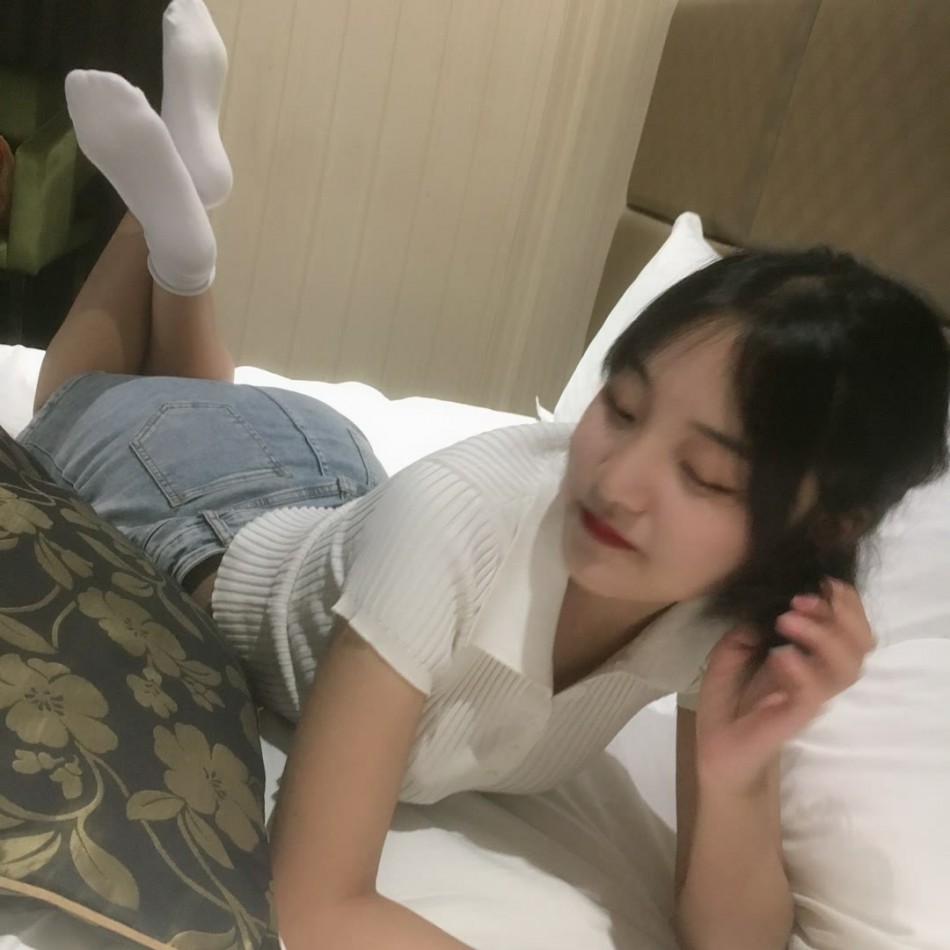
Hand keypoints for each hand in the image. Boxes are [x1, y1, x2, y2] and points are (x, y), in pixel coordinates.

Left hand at [695, 579, 874, 793]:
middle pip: (862, 643)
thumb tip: (764, 609)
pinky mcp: (796, 717)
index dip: (846, 602)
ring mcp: (811, 697)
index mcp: (811, 656)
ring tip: (788, 621)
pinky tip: (781, 656)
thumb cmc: (729, 700)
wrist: (718, 749)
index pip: (851, 627)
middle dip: (840, 613)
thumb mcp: (732, 651)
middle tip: (800, 602)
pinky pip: (815, 694)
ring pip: (847, 667)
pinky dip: (803, 670)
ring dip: (822, 635)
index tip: (822, 583)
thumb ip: (749, 627)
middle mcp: (819, 675)